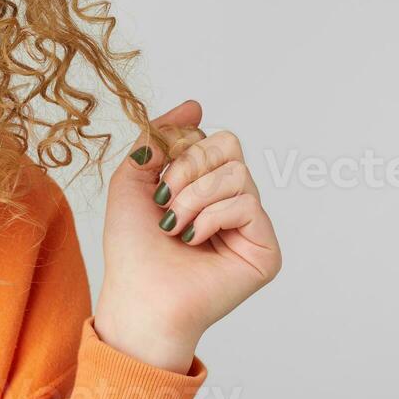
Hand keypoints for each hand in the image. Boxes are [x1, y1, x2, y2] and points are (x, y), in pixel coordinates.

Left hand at [93, 100, 282, 372]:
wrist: (138, 294)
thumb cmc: (132, 246)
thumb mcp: (133, 178)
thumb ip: (158, 137)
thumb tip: (195, 105)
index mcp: (205, 183)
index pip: (210, 137)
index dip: (180, 147)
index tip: (156, 175)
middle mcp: (232, 200)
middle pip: (229, 145)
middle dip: (188, 167)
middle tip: (164, 200)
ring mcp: (251, 225)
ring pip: (237, 173)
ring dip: (193, 197)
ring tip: (174, 225)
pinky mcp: (266, 248)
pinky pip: (247, 203)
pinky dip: (211, 217)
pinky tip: (192, 240)